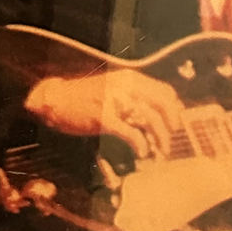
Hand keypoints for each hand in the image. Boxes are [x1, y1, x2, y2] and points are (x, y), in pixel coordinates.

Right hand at [25, 68, 183, 159]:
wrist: (55, 99)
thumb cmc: (83, 97)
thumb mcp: (112, 89)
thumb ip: (133, 96)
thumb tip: (155, 113)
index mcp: (129, 78)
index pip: (163, 90)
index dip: (174, 107)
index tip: (176, 122)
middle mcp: (125, 86)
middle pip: (161, 103)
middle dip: (172, 122)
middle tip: (172, 137)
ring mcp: (114, 100)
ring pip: (149, 119)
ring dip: (159, 138)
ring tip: (160, 151)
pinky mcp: (103, 116)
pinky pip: (130, 132)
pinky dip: (140, 144)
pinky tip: (142, 151)